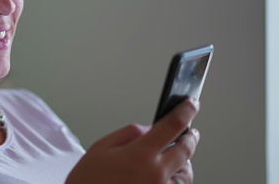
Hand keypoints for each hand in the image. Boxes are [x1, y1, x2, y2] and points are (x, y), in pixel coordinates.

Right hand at [66, 98, 199, 183]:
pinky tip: (166, 175)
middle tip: (190, 132)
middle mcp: (156, 174)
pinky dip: (177, 179)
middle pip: (186, 149)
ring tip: (174, 157)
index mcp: (140, 155)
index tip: (192, 103)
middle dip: (190, 138)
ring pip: (186, 172)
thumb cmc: (88, 181)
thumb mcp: (100, 148)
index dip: (186, 111)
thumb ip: (128, 133)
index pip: (172, 125)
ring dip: (183, 162)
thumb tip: (149, 129)